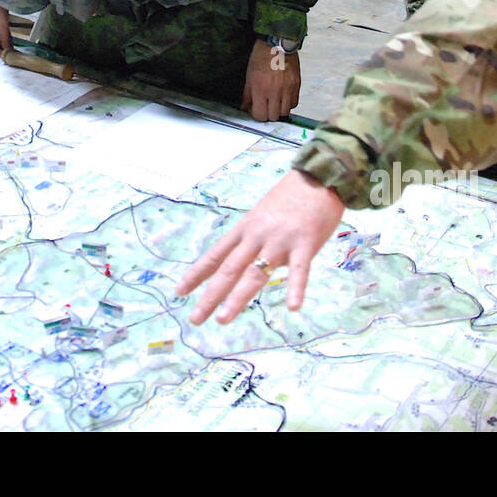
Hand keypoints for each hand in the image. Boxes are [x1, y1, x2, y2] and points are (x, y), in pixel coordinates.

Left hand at [176, 170, 344, 324]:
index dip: (197, 274)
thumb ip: (252, 239)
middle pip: (228, 269)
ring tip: (223, 319)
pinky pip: (299, 270)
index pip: (216, 255)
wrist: (318, 177)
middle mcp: (256, 236)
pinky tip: (293, 307)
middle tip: (195, 319)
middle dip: (210, 295)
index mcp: (245, 229)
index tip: (179, 292)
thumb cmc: (290, 197)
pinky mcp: (305, 244)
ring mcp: (280, 241)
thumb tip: (240, 261)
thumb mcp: (261, 215)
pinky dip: (296, 288)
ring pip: (255, 274)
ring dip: (238, 298)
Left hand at [241, 39, 299, 121]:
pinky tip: (284, 97)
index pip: (260, 115)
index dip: (257, 115)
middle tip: (265, 106)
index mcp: (260, 89)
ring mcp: (287, 89)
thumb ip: (247, 95)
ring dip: (279, 110)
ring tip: (275, 102)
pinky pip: (295, 103)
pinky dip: (289, 103)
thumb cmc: (261, 57)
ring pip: (285, 112)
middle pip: (273, 117)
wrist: (277, 44)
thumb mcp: (249, 76)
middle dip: (268, 114)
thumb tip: (245, 107)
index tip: (256, 110)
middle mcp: (275, 91)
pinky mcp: (297, 85)